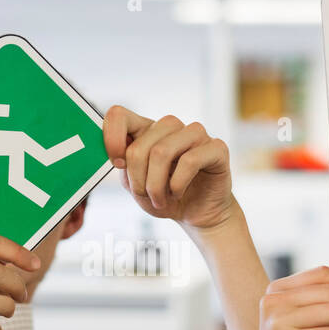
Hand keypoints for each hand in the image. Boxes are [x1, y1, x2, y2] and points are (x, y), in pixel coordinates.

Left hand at [102, 106, 235, 231]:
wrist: (196, 215)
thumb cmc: (164, 197)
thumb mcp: (135, 185)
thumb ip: (124, 165)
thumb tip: (117, 155)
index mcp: (147, 130)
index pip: (119, 115)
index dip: (112, 137)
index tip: (117, 164)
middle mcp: (171, 127)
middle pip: (140, 146)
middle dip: (138, 180)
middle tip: (146, 196)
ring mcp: (195, 134)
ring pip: (162, 152)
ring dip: (156, 185)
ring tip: (161, 200)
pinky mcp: (216, 148)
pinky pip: (190, 161)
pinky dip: (178, 184)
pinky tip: (178, 193)